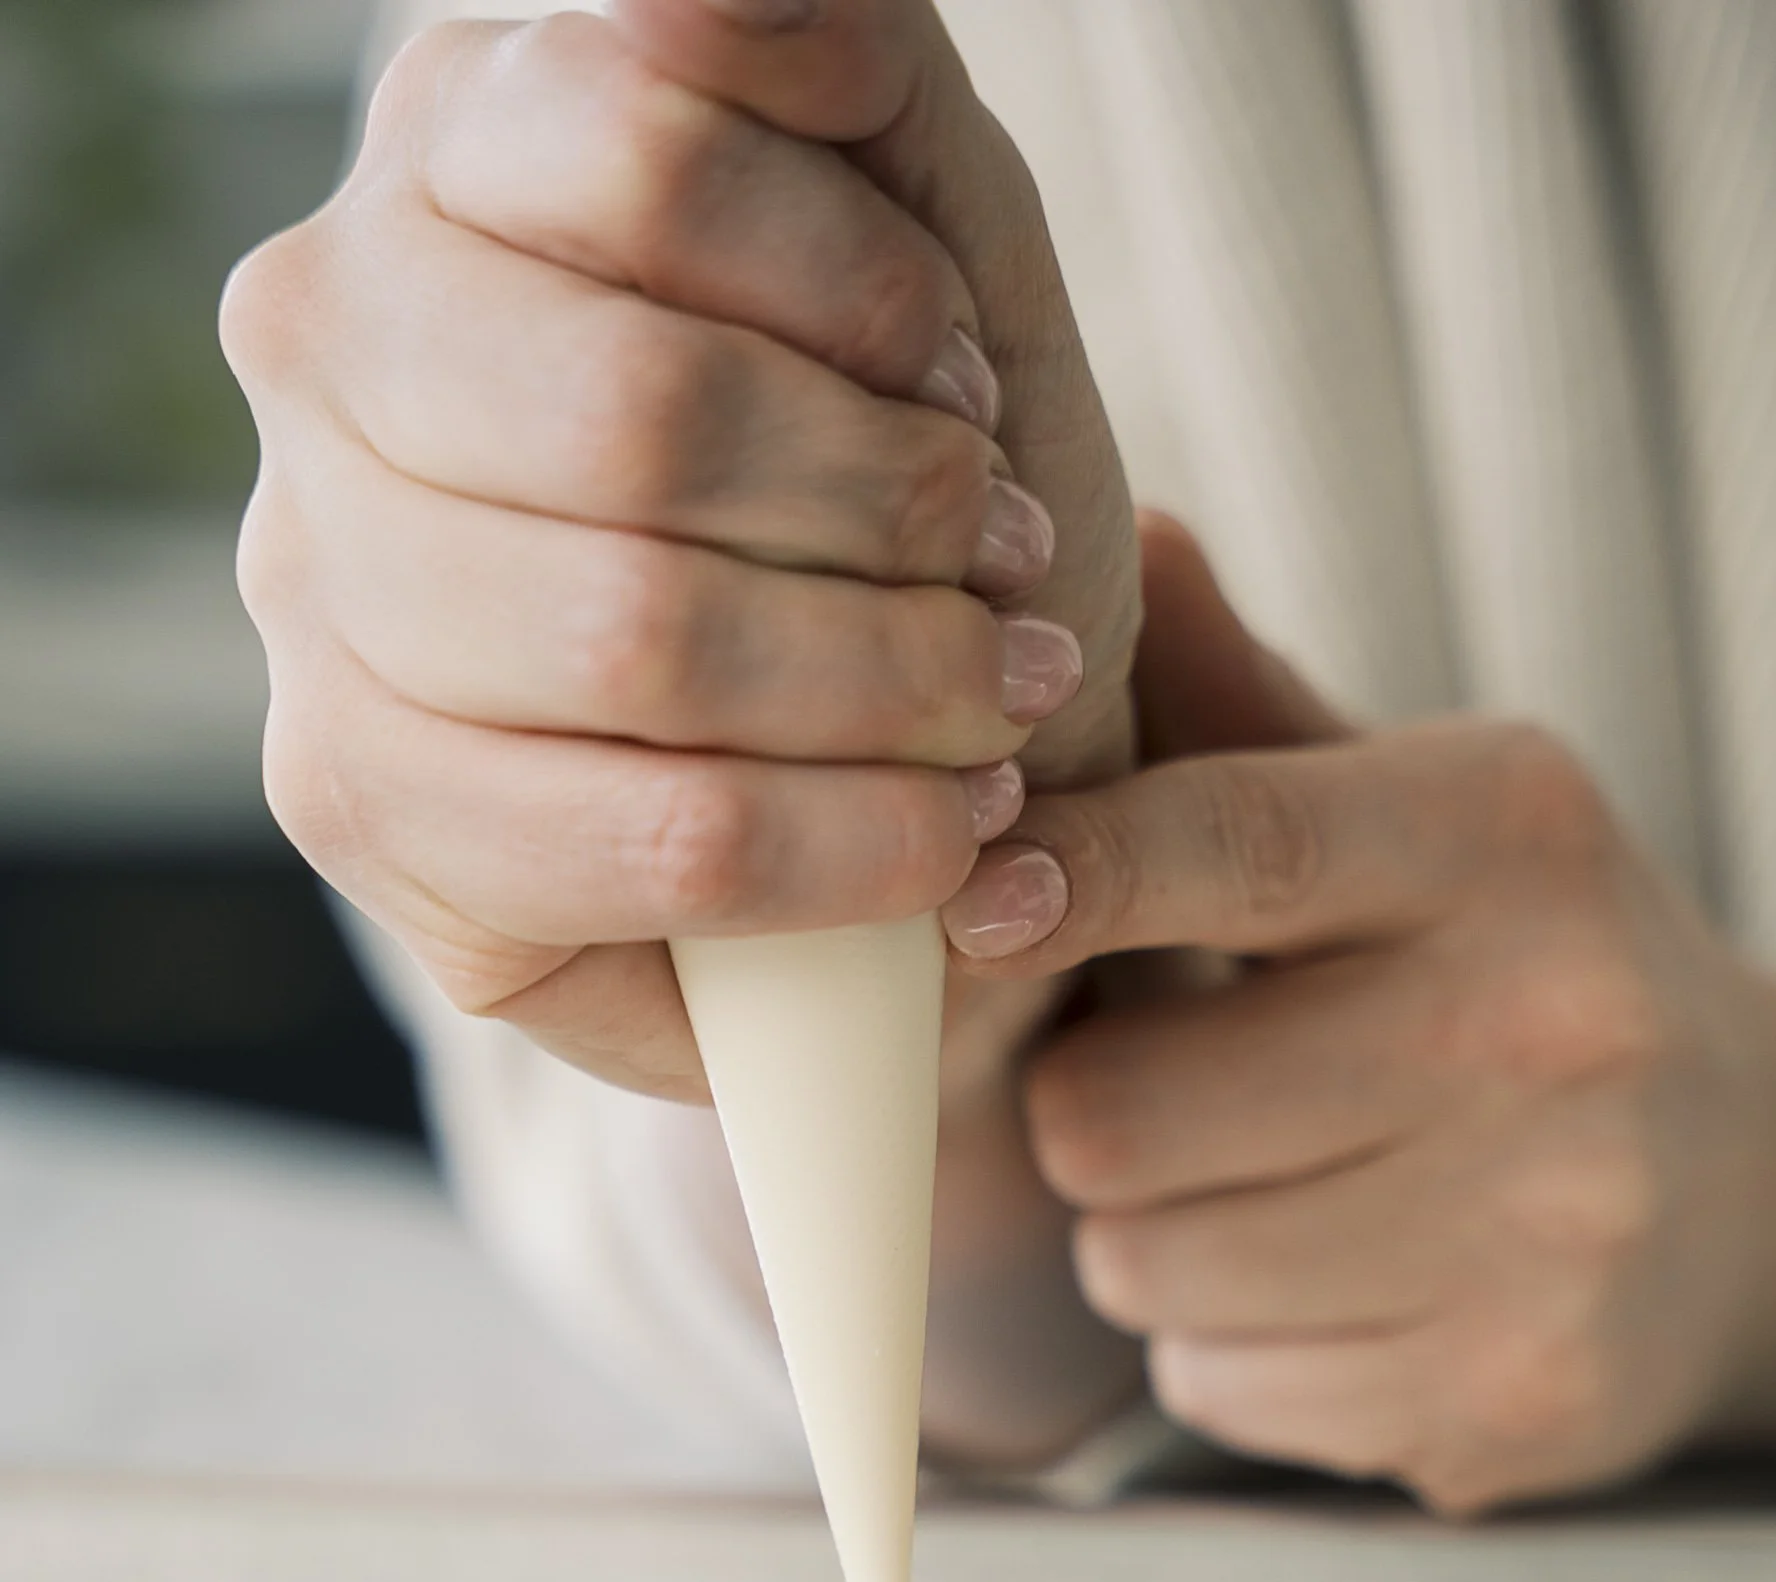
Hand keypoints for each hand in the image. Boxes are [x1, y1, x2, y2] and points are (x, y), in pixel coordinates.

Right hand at [220, 0, 1138, 1099]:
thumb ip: (847, 74)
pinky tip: (947, 840)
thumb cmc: (899, 498)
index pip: (639, 147)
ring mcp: (311, 578)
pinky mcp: (354, 798)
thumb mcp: (927, 246)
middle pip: (637, 411)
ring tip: (996, 704)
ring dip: (890, 685)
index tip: (969, 388)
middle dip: (887, 511)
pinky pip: (647, 836)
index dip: (863, 291)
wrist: (889, 765)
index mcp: (456, 152)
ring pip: (634, 632)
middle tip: (1004, 569)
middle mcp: (330, 338)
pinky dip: (852, 849)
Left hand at [941, 520, 1775, 1512]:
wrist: (1765, 1191)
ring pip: (1145, 1270)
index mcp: (1507, 843)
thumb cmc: (1525, 973)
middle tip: (1179, 1094)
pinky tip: (1342, 1297)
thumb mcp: (1428, 814)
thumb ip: (1247, 712)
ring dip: (1154, 1244)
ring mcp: (1544, 1236)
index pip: (1234, 846)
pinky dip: (1232, 1356)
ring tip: (1272, 1194)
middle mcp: (1548, 1031)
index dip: (1068, 878)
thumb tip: (1110, 536)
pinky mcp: (1516, 1399)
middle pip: (1117, 1116)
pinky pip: (1217, 1392)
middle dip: (1097, 1118)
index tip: (968, 906)